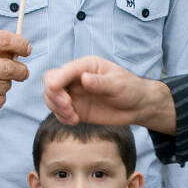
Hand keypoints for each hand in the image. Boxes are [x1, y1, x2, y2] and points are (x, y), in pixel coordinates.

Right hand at [44, 56, 175, 134]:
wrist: (137, 106)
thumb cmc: (130, 89)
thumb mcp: (118, 84)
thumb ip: (100, 83)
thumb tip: (84, 78)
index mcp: (85, 66)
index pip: (64, 70)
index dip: (56, 79)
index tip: (55, 90)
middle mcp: (76, 78)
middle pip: (50, 82)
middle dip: (54, 95)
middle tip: (68, 108)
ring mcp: (74, 94)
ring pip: (51, 98)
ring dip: (56, 108)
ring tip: (73, 117)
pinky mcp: (75, 109)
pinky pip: (59, 112)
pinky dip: (62, 117)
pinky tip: (75, 121)